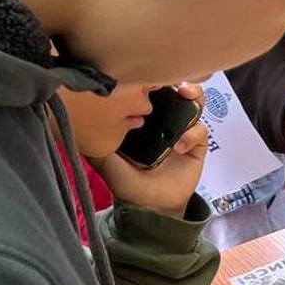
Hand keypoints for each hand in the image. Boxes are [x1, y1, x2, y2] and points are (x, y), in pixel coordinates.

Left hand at [96, 83, 208, 216]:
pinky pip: (201, 131)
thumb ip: (98, 141)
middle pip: (178, 94)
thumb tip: (83, 120)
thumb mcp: (105, 161)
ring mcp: (182, 133)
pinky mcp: (197, 146)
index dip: (156, 83)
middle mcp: (165, 123)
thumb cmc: (126, 183)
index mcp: (144, 122)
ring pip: (195, 106)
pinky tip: (179, 147)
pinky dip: (192, 134)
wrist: (149, 208)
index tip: (153, 76)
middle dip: (181, 84)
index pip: (153, 94)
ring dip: (194, 99)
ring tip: (187, 97)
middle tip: (178, 83)